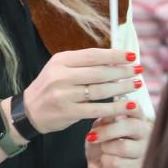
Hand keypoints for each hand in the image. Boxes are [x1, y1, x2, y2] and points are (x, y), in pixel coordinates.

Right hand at [21, 48, 139, 134]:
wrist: (29, 111)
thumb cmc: (51, 87)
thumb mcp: (61, 69)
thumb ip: (83, 64)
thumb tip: (115, 59)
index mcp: (61, 60)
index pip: (93, 55)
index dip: (115, 55)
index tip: (132, 56)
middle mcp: (61, 76)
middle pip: (99, 72)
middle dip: (122, 71)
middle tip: (139, 71)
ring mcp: (63, 95)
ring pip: (100, 90)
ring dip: (122, 87)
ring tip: (137, 85)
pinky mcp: (67, 112)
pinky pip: (97, 109)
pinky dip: (115, 107)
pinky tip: (128, 105)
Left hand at [85, 113, 150, 167]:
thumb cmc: (103, 144)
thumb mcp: (100, 128)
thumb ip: (105, 120)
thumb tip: (107, 114)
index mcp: (138, 121)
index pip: (137, 109)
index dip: (126, 106)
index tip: (112, 109)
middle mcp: (145, 136)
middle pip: (131, 126)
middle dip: (108, 131)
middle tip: (92, 136)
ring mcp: (143, 153)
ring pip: (124, 146)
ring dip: (106, 148)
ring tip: (103, 150)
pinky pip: (117, 163)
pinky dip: (105, 162)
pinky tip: (105, 162)